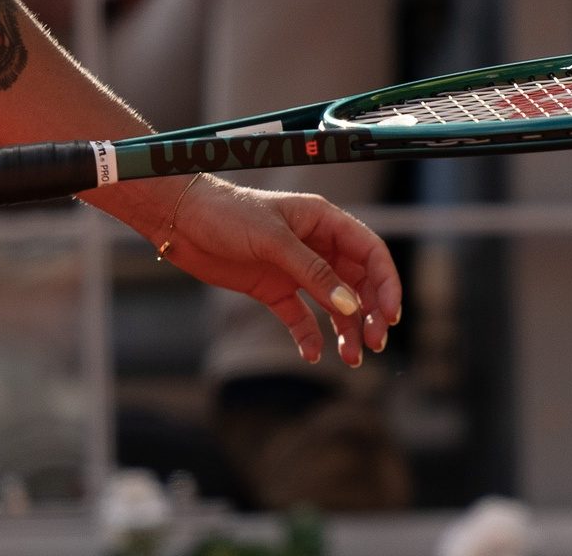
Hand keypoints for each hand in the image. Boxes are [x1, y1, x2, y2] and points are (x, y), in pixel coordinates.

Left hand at [157, 176, 402, 366]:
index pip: (370, 253)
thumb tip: (349, 305)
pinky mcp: (273, 288)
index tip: (390, 315)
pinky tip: (313, 354)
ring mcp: (295, 269)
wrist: (181, 221)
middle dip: (370, 313)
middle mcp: (316, 245)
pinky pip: (301, 316)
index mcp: (324, 222)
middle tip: (373, 343)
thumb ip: (313, 273)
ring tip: (351, 357)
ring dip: (346, 329)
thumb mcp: (273, 240)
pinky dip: (310, 336)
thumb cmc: (227, 214)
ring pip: (334, 303)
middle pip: (358, 282)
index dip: (386, 283)